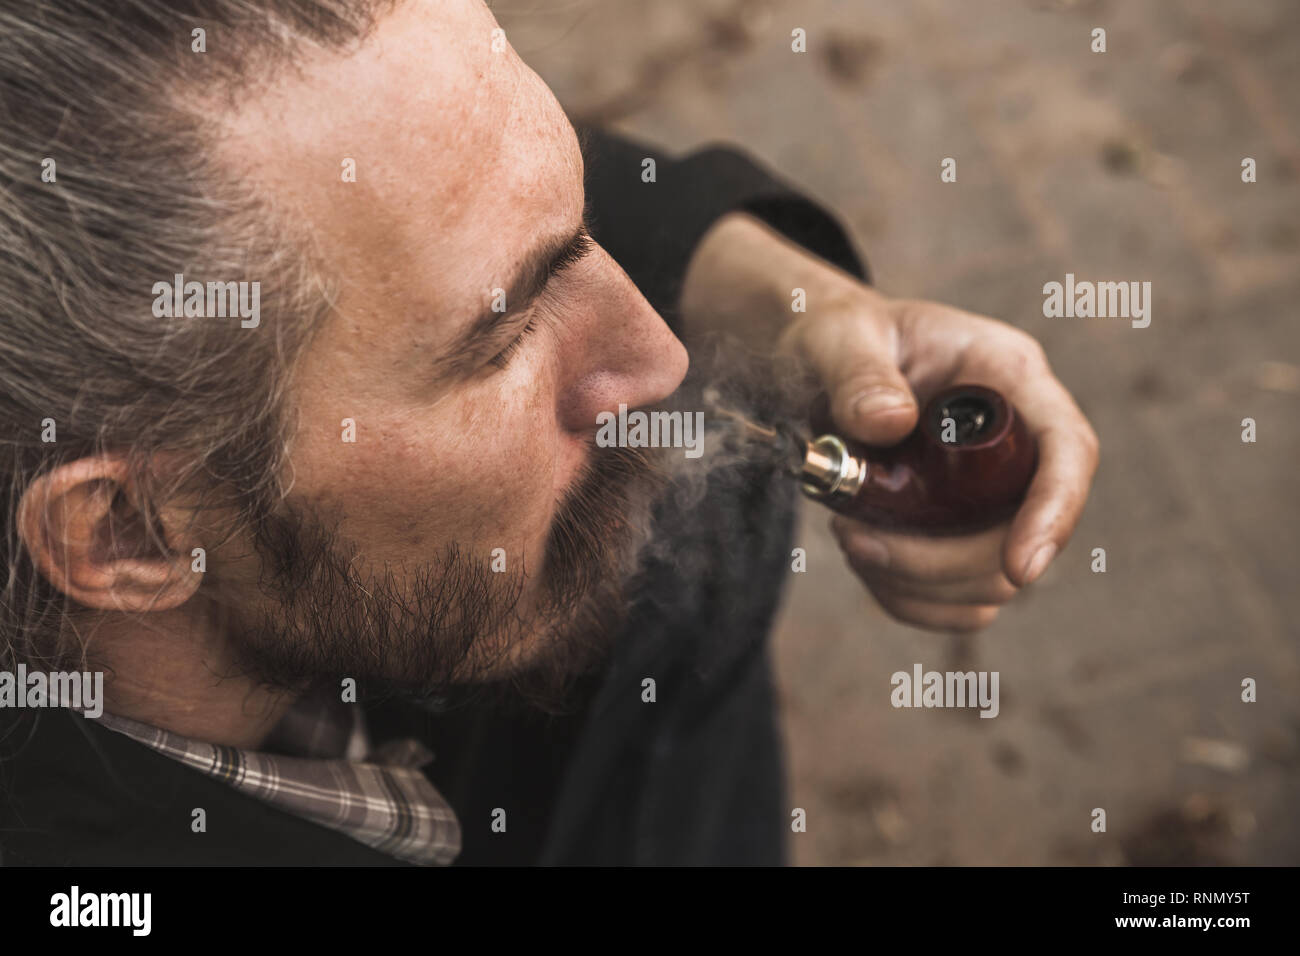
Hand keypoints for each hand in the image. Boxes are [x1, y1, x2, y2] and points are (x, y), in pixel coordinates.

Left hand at [779, 284, 1099, 632]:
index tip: (1020, 567)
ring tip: (849, 534)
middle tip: (855, 538)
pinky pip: (953, 599)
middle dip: (941, 562)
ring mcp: (987, 495)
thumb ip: (858, 374)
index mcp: (1007, 376)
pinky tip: (861, 556)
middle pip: (1020, 535)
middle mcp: (1012, 443)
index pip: (1067, 451)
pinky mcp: (955, 533)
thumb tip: (889, 423)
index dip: (1054, 513)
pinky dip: (906, 598)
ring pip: (988, 581)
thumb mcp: (838, 337)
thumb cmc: (838, 335)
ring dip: (917, 584)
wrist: (817, 364)